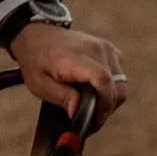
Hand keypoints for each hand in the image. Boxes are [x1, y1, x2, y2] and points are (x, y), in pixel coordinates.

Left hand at [9, 23, 125, 128]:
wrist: (37, 35)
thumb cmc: (36, 60)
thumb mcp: (39, 83)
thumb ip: (62, 97)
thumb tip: (77, 112)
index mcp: (76, 56)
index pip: (103, 80)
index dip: (103, 104)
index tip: (93, 119)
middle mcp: (96, 49)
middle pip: (116, 87)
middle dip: (106, 108)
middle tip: (90, 120)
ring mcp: (106, 48)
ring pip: (120, 84)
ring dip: (109, 99)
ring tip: (90, 106)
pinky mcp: (110, 50)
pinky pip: (119, 75)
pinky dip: (111, 87)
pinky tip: (94, 92)